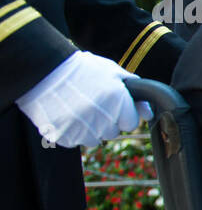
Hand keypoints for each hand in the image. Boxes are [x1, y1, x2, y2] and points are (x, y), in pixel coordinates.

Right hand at [16, 51, 150, 148]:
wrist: (44, 69)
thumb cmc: (82, 69)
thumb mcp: (113, 73)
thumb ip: (135, 95)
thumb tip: (149, 114)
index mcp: (118, 102)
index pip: (130, 123)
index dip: (123, 114)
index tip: (113, 106)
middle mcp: (102, 118)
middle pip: (112, 132)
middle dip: (107, 121)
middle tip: (92, 103)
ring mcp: (81, 129)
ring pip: (94, 139)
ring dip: (89, 128)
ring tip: (77, 108)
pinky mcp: (63, 135)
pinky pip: (74, 141)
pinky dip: (71, 131)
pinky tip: (66, 113)